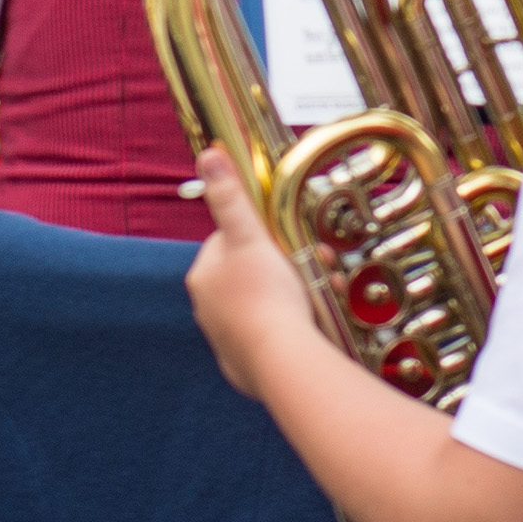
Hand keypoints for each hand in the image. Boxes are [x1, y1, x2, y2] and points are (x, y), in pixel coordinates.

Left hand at [184, 148, 321, 397]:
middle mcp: (207, 309)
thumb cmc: (267, 296)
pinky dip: (284, 332)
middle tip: (314, 265)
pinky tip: (306, 328)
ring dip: (288, 299)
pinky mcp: (244, 367)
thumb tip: (208, 154)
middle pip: (247, 275)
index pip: (227, 242)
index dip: (260, 236)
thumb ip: (229, 196)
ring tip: (319, 294)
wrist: (283, 362)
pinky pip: (266, 341)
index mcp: (203, 277)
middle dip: (281, 268)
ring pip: (260, 307)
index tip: (287, 238)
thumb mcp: (250, 236)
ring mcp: (224, 340)